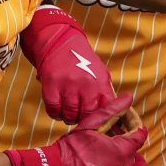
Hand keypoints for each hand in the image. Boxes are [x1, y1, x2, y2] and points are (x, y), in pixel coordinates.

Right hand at [8, 93, 147, 165]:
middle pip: (140, 160)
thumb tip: (129, 97)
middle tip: (121, 149)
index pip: (140, 136)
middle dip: (133, 153)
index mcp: (122, 150)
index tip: (130, 130)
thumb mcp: (90, 125)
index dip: (136, 130)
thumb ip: (111, 110)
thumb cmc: (71, 149)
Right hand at [17, 5, 117, 124]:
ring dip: (69, 118)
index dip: (104, 119)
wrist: (60, 43)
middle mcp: (86, 85)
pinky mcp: (51, 87)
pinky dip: (55, 113)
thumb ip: (106, 93)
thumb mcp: (101, 73)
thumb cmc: (83, 61)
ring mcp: (68, 86)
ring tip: (69, 113)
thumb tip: (114, 115)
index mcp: (101, 82)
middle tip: (81, 117)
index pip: (107, 109)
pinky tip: (58, 109)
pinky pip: (53, 110)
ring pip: (69, 115)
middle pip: (87, 115)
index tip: (101, 123)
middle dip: (84, 120)